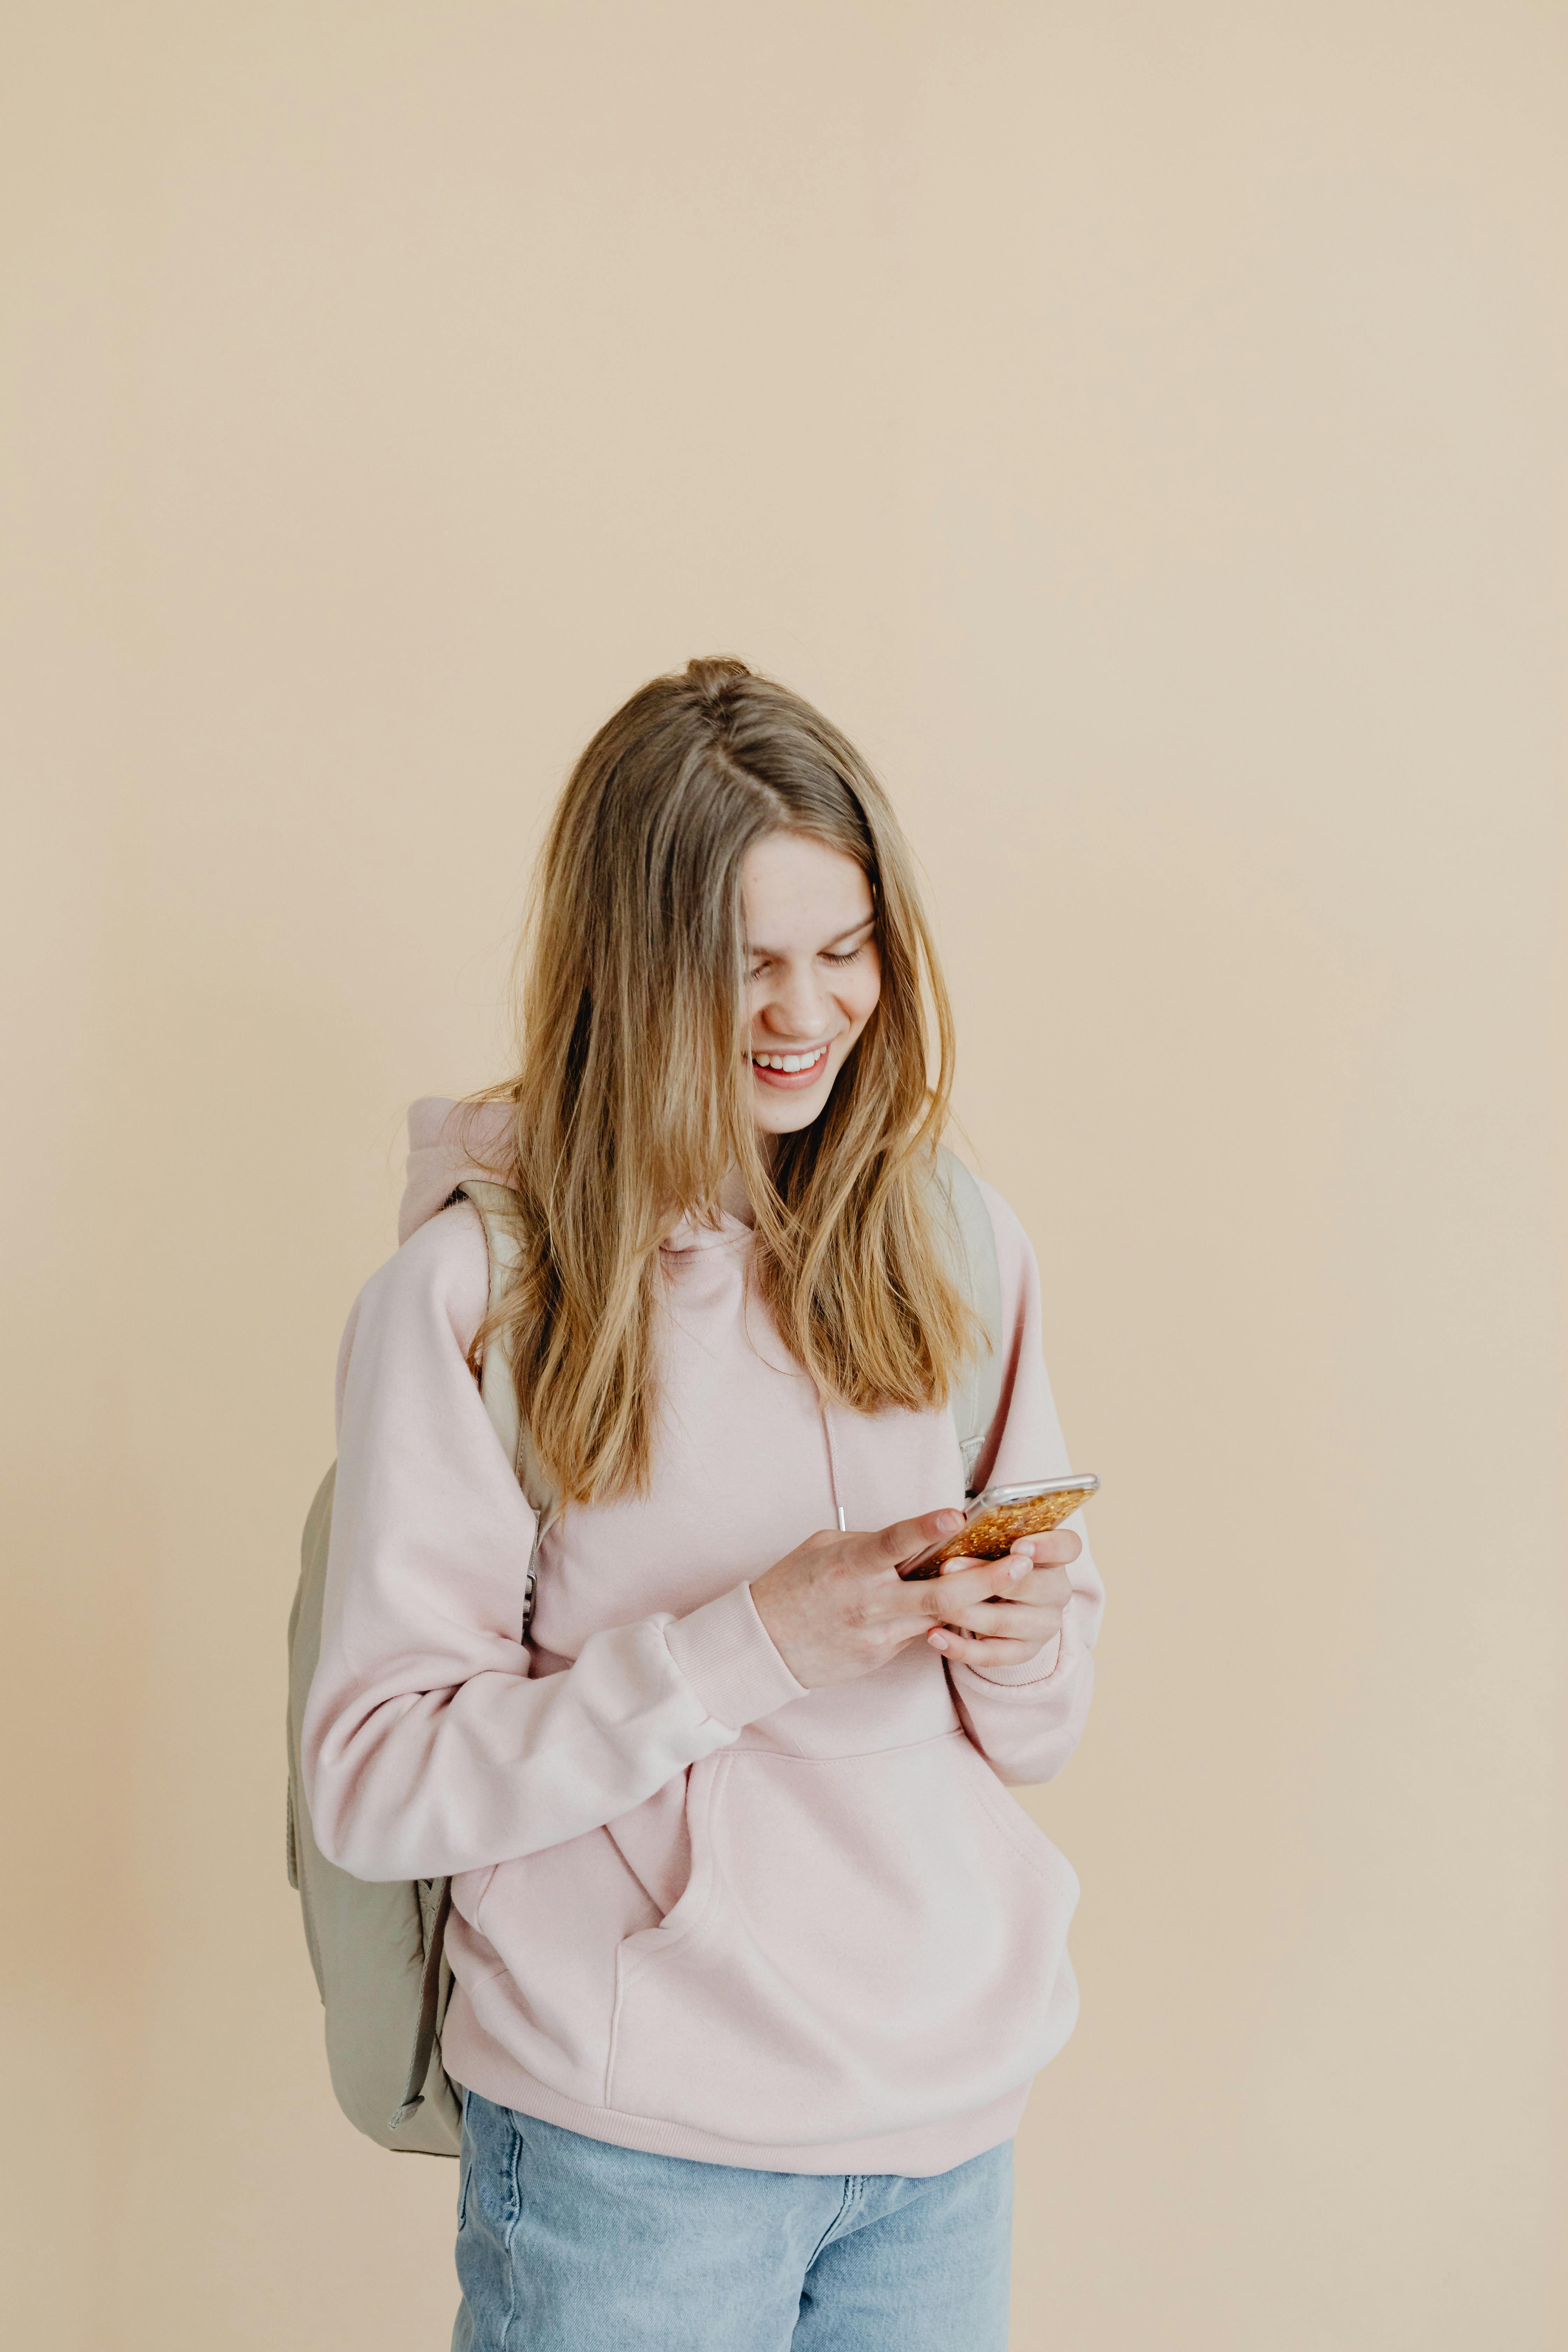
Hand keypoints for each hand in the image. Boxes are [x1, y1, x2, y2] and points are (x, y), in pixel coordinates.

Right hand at [749, 1510, 1045, 1689]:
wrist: (763, 1644)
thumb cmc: (792, 1586)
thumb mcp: (825, 1547)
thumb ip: (871, 1542)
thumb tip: (913, 1536)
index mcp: (852, 1564)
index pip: (894, 1543)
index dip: (927, 1528)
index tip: (958, 1515)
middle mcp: (869, 1601)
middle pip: (939, 1592)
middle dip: (987, 1579)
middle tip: (1022, 1564)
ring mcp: (878, 1633)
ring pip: (940, 1617)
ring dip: (979, 1602)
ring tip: (1015, 1583)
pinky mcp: (880, 1655)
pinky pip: (922, 1634)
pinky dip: (945, 1620)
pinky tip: (972, 1609)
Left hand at [924, 1528, 1081, 1670]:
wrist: (1001, 1602)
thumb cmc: (995, 1560)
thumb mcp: (998, 1544)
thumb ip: (989, 1535)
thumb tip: (954, 1523)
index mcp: (1055, 1557)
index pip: (1067, 1547)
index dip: (1047, 1547)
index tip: (1018, 1545)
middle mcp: (1056, 1592)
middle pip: (1031, 1586)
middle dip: (987, 1577)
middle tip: (948, 1567)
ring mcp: (1043, 1625)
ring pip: (1004, 1622)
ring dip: (966, 1613)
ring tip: (934, 1605)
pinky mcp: (1024, 1652)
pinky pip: (992, 1655)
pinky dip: (960, 1648)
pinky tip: (934, 1636)